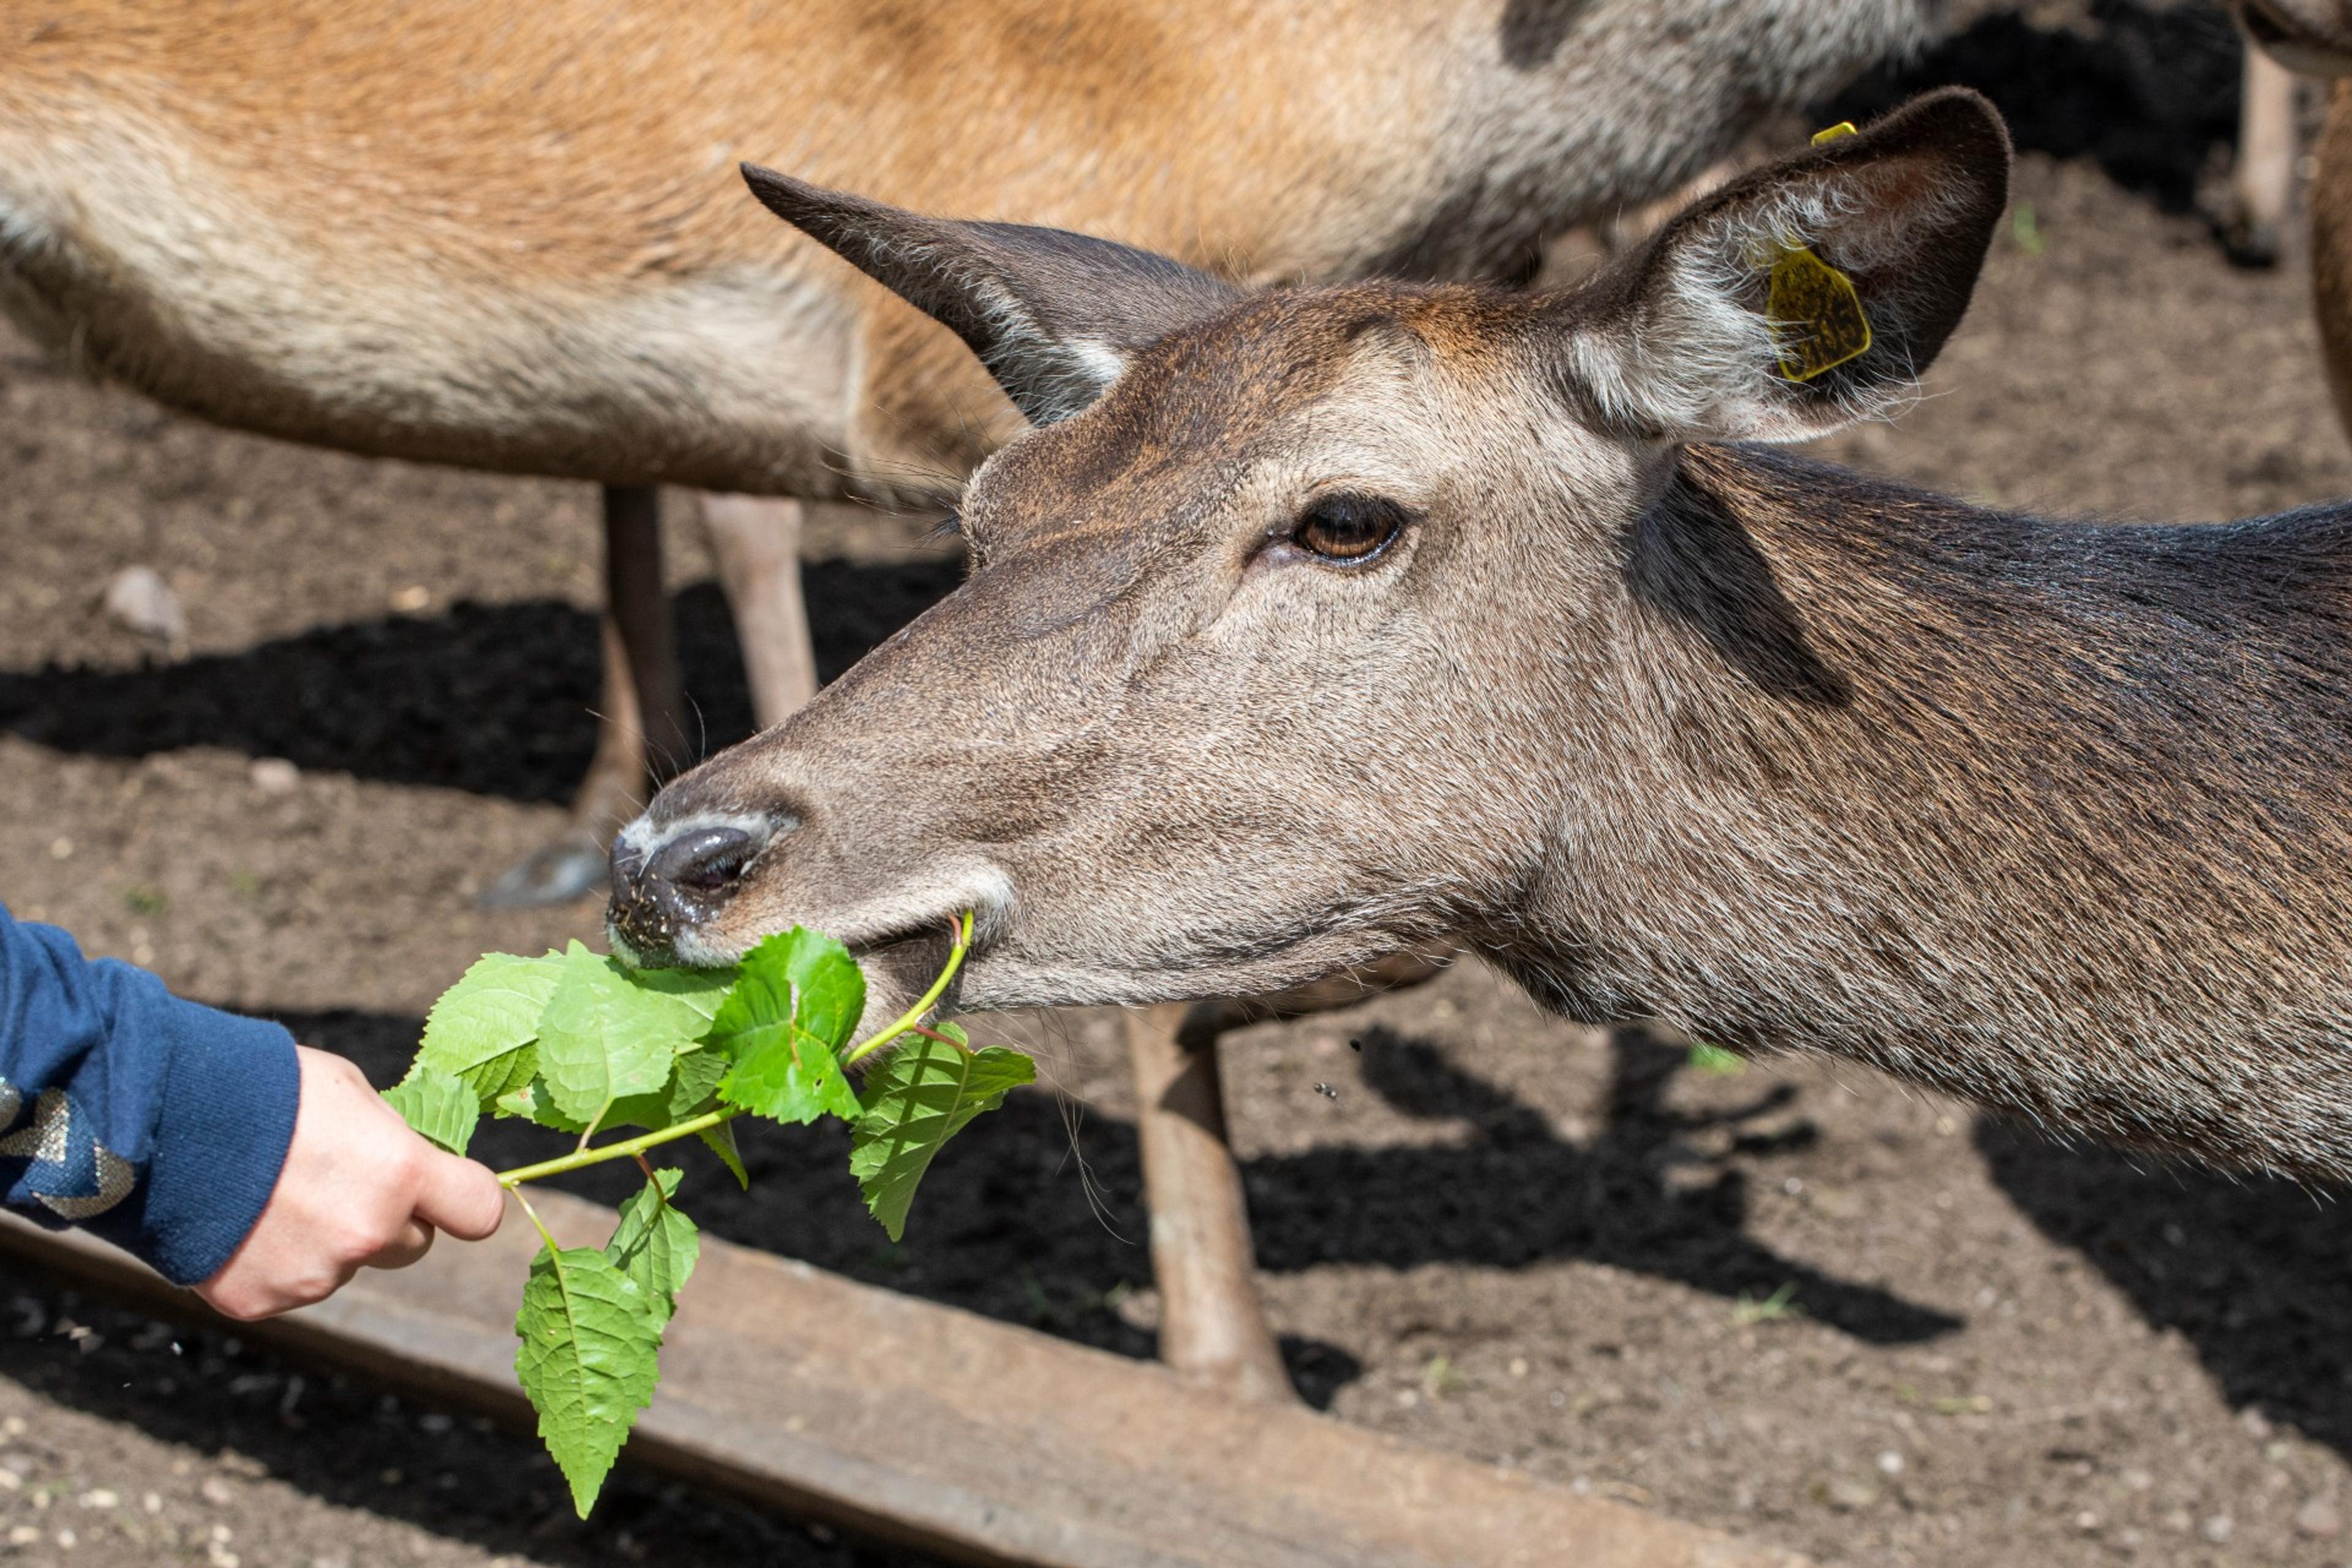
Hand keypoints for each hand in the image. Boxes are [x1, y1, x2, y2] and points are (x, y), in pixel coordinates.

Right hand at [196, 1046, 504, 1319]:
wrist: (159, 1121)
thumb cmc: (263, 1090)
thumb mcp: (349, 1093)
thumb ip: (392, 1140)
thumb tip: (416, 1162)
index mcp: (400, 1174)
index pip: (478, 1212)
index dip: (466, 1201)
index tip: (454, 1193)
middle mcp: (367, 1233)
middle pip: (411, 1245)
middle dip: (389, 1220)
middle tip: (340, 1184)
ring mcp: (314, 1276)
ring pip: (345, 1267)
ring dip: (326, 1242)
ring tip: (272, 1195)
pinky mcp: (262, 1302)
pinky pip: (290, 1287)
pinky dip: (273, 1263)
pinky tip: (242, 1222)